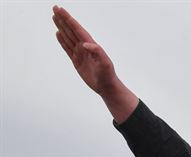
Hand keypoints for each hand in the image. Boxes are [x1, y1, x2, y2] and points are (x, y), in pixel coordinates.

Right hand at [51, 6, 137, 122]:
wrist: (107, 87)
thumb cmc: (108, 75)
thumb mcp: (105, 63)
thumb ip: (97, 52)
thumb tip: (85, 44)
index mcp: (91, 45)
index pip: (77, 29)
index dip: (69, 19)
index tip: (61, 10)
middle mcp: (85, 47)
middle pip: (71, 30)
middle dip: (63, 19)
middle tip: (55, 8)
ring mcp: (80, 53)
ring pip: (68, 37)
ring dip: (61, 27)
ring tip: (54, 17)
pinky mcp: (77, 61)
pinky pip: (67, 48)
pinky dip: (62, 40)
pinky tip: (58, 34)